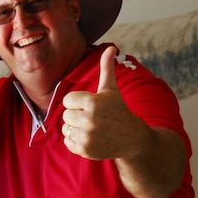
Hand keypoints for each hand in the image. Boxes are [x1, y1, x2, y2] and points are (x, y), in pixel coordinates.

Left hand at [61, 46, 149, 160]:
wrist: (132, 139)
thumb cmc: (118, 111)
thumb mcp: (111, 90)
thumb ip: (107, 68)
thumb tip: (111, 47)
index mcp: (93, 102)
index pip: (68, 100)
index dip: (78, 102)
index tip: (91, 106)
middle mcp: (89, 120)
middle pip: (65, 114)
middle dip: (76, 115)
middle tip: (93, 118)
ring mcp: (87, 137)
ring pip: (66, 128)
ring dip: (75, 128)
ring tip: (91, 128)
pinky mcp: (84, 150)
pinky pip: (67, 142)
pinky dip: (75, 141)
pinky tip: (90, 138)